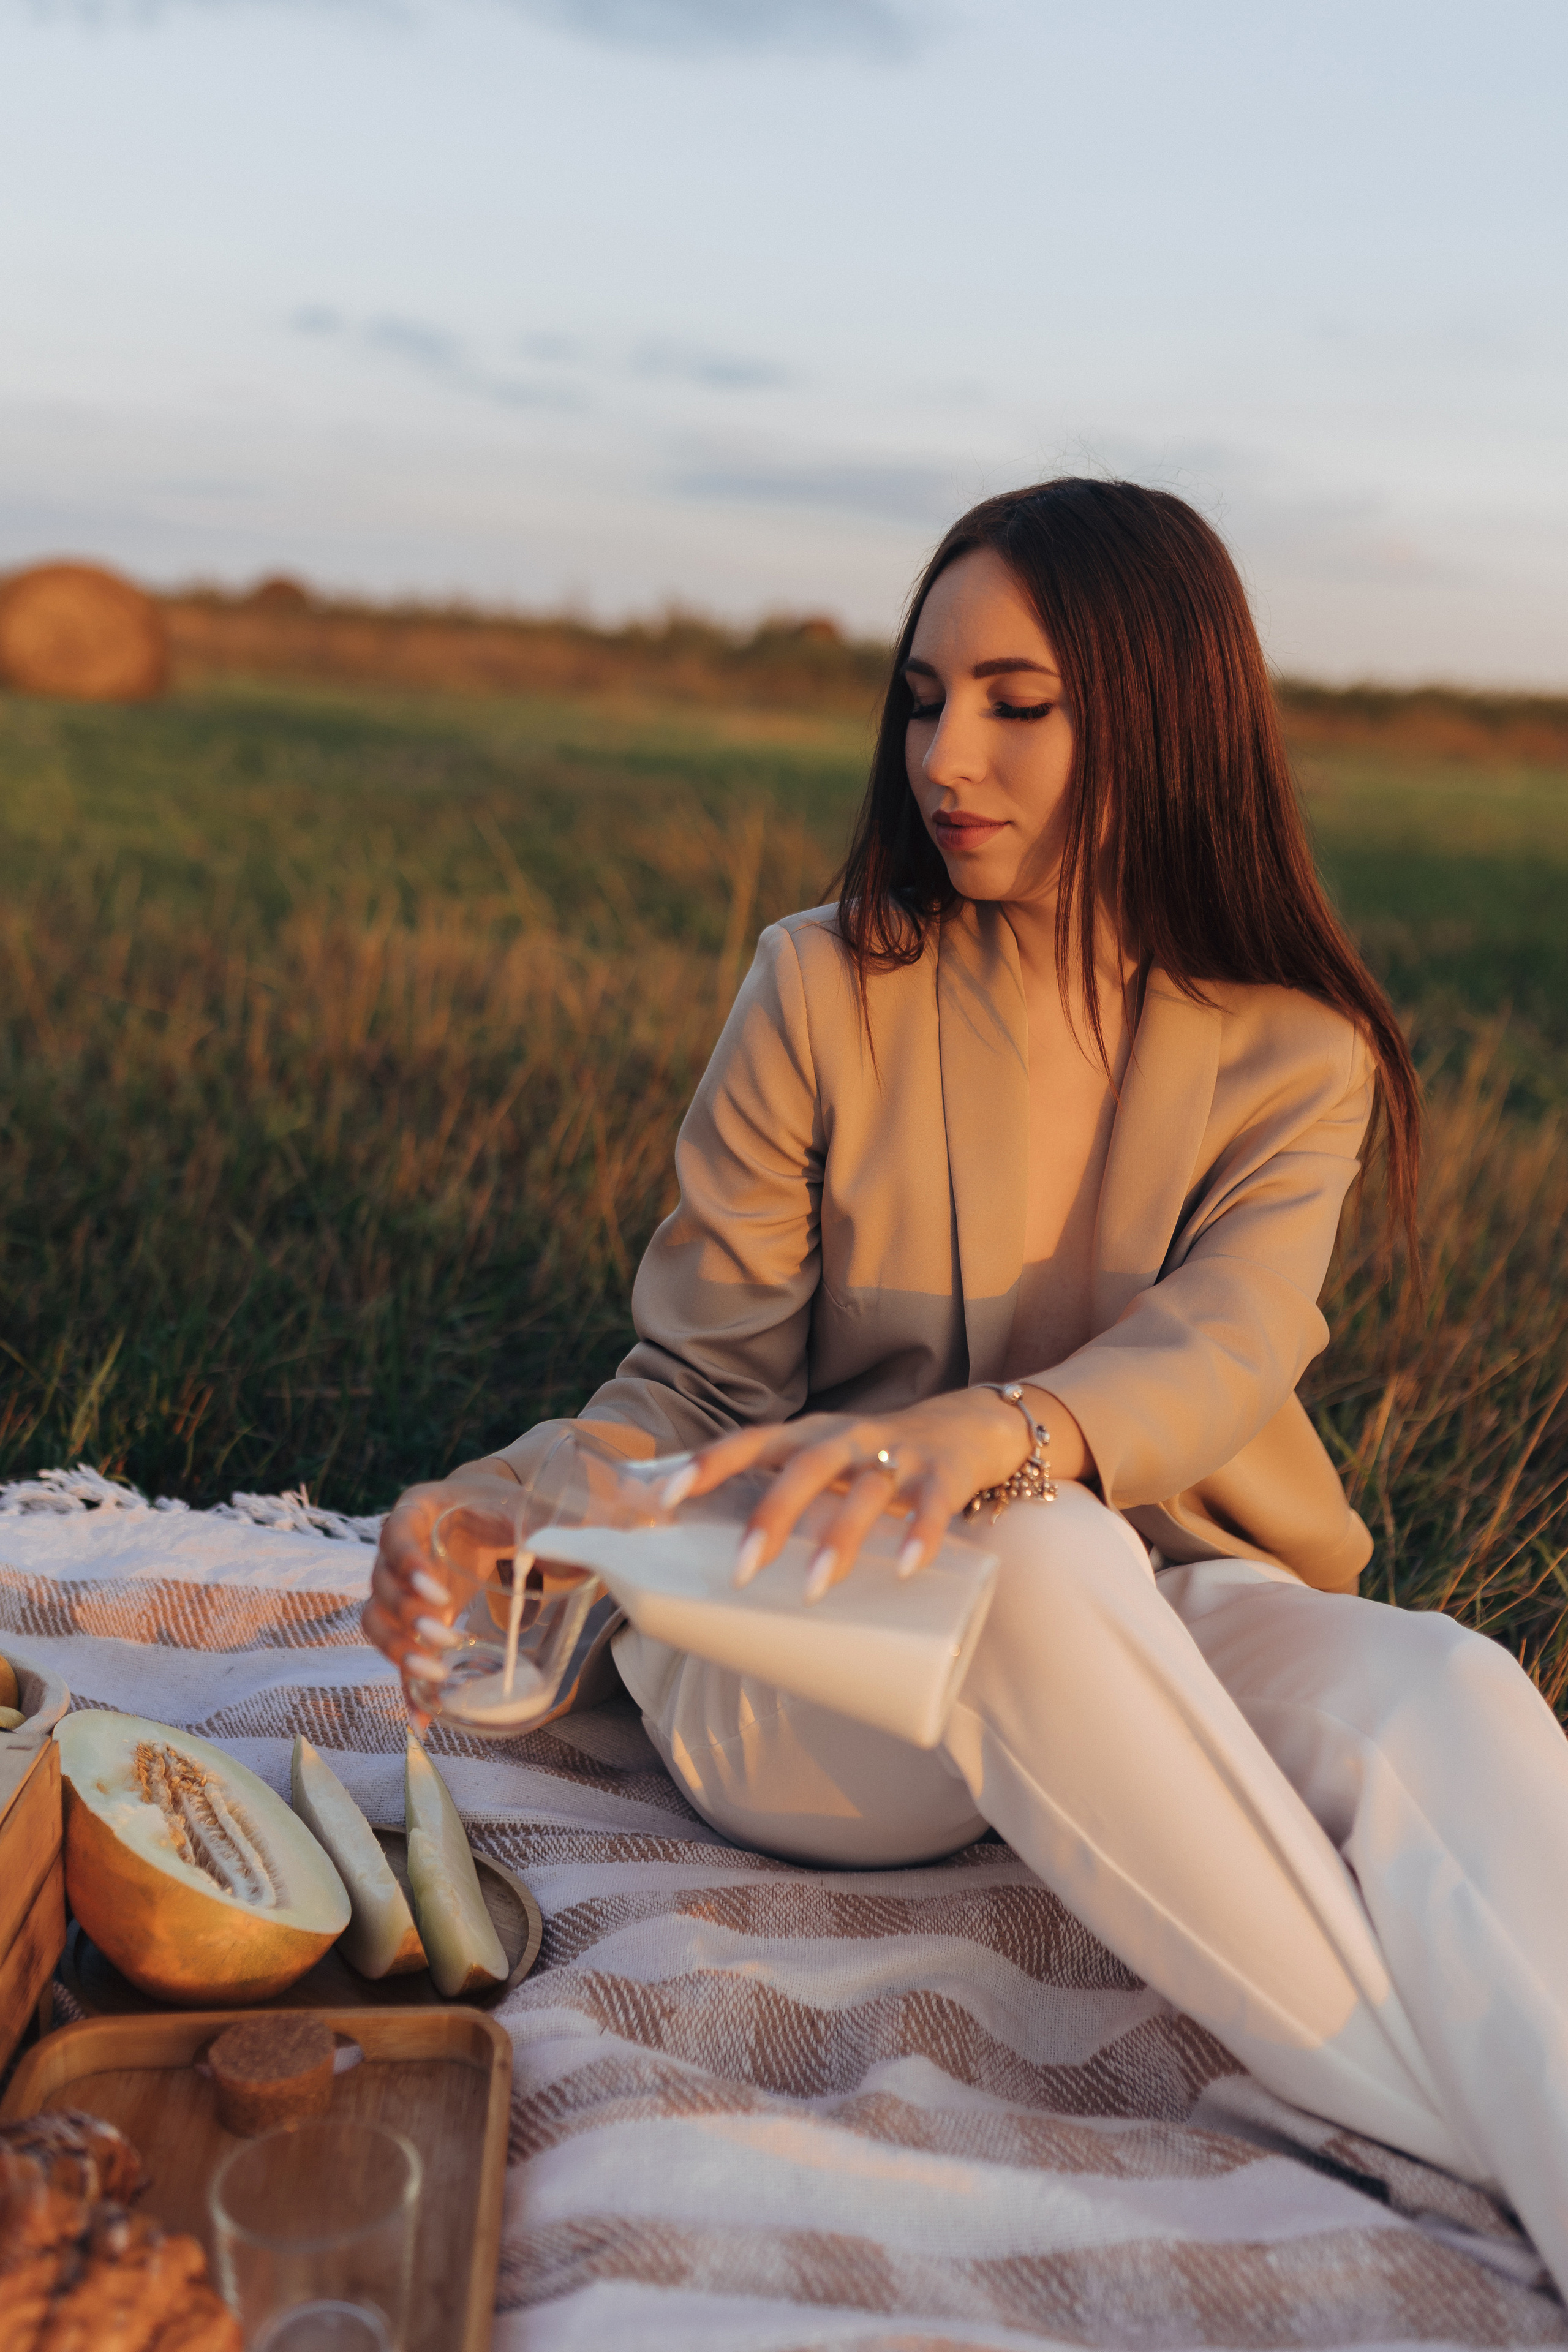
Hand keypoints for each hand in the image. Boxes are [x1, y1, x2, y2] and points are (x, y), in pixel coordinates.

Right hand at [362, 1460, 521, 1725]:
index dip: (407, 1562)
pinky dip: (406, 1687)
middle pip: (381, 1585)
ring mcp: (399, 1587)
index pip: (396, 1532)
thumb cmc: (502, 1506)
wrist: (490, 1514)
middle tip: (443, 1635)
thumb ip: (542, 1525)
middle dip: (407, 1615)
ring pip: (377, 1620)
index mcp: (419, 1511)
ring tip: (433, 1675)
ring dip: (398, 1651)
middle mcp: (397, 1549)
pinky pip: (400, 1654)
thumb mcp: (521, 1506)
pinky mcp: (411, 1620)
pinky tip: (421, 1719)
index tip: (434, 1590)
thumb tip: (566, 1557)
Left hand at [666, 1386, 1090, 1601]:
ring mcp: (899, 1455)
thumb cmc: (880, 1457)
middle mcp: (850, 1438)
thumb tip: (720, 1557)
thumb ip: (787, 1497)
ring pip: (864, 1492)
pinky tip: (907, 1570)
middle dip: (770, 1516)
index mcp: (812, 1435)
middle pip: (804, 1467)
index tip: (669, 1496)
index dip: (710, 1463)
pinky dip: (919, 1536)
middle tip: (741, 1571)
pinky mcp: (944, 1475)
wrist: (972, 1426)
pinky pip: (933, 1505)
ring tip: (813, 1589)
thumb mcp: (829, 1463)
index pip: (753, 1441)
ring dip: (838, 1539)